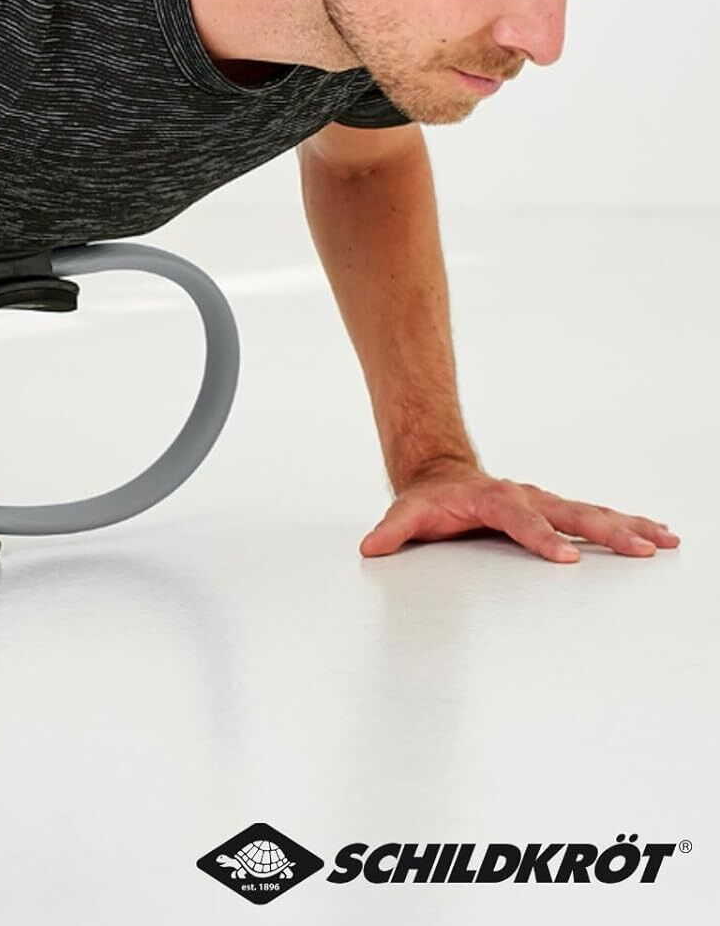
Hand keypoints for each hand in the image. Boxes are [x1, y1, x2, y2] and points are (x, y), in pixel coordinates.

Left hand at [359, 460, 680, 562]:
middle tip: (640, 548)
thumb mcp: (407, 512)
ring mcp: (544, 503)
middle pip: (568, 513)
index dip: (541, 539)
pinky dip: (627, 525)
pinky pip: (595, 518)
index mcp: (493, 499)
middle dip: (605, 531)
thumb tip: (371, 548)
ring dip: (628, 527)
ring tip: (664, 540)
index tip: (566, 559)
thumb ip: (391, 531)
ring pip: (591, 514)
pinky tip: (658, 536)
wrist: (440, 476)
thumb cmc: (429, 499)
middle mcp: (525, 497)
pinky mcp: (555, 512)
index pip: (520, 520)